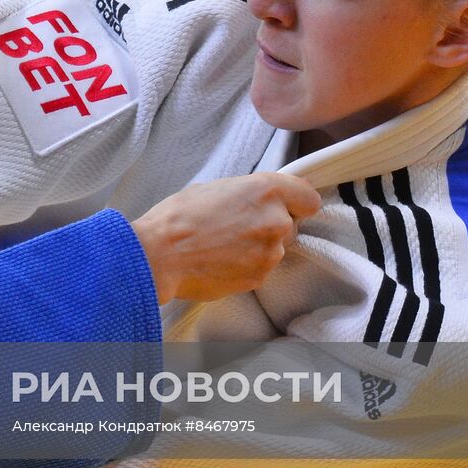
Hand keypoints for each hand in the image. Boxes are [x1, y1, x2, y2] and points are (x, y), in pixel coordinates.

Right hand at [131, 173, 320, 303]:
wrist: (158, 255)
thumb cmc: (177, 218)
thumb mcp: (214, 188)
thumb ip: (247, 194)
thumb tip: (256, 202)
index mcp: (266, 191)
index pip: (309, 198)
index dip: (296, 203)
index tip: (285, 206)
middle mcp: (276, 221)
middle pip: (290, 225)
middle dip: (270, 225)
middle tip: (238, 225)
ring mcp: (270, 254)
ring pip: (274, 249)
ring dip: (256, 248)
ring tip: (222, 245)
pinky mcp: (258, 278)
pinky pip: (260, 269)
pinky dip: (244, 266)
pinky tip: (219, 260)